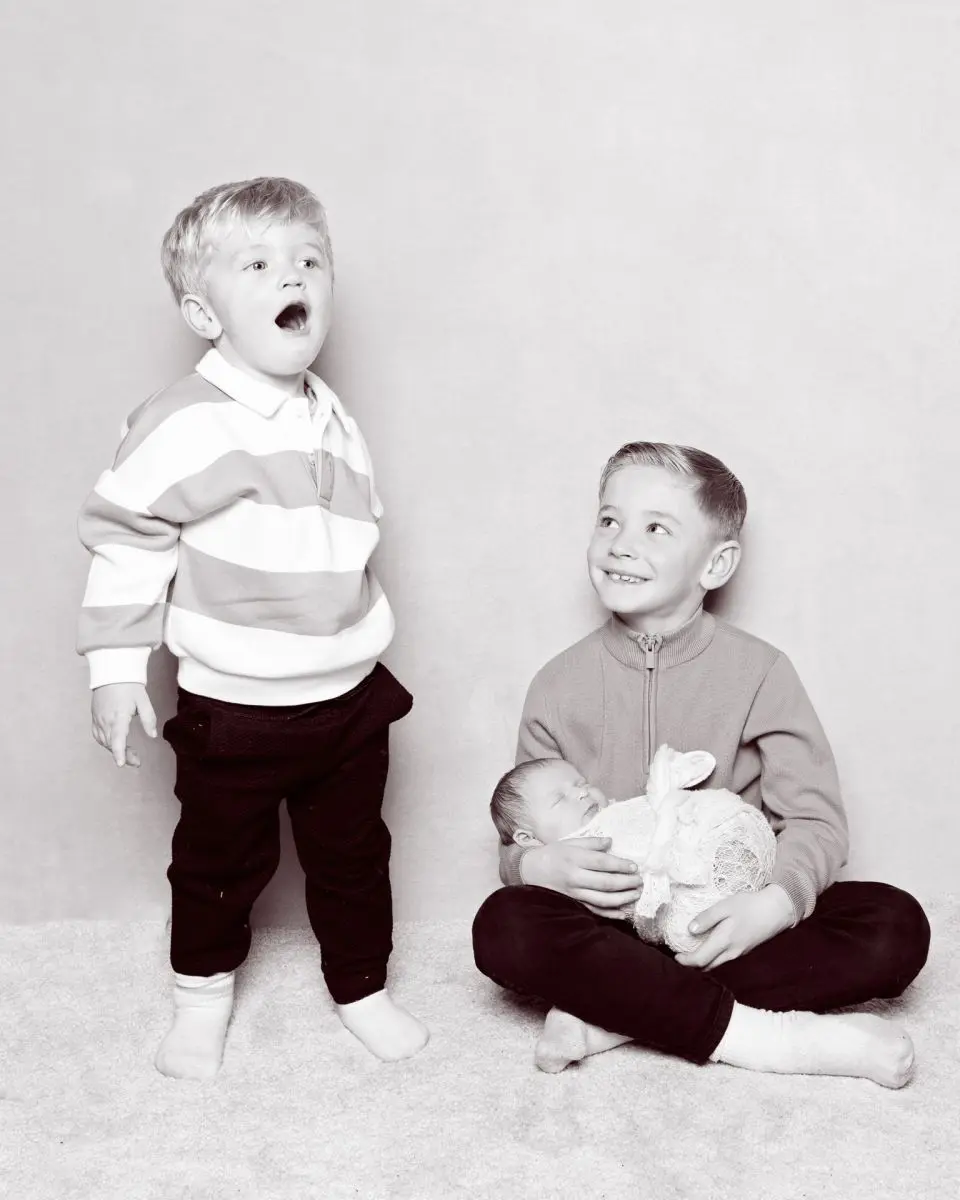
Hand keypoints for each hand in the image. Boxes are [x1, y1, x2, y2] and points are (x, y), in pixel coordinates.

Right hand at [91, 683, 157, 767]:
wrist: (112, 673)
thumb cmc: (129, 686)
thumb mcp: (143, 701)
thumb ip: (149, 719)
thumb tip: (153, 735)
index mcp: (118, 716)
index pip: (117, 739)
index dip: (119, 752)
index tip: (120, 764)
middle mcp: (105, 720)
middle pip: (112, 744)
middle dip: (123, 755)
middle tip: (137, 761)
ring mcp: (98, 719)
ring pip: (104, 741)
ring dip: (115, 750)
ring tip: (129, 754)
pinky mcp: (94, 717)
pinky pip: (98, 735)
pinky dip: (106, 743)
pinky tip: (114, 745)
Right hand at [520, 838, 640, 914]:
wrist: (531, 870)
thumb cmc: (553, 853)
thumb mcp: (570, 842)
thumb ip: (591, 842)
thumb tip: (611, 842)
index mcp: (575, 858)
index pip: (602, 863)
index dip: (620, 865)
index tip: (635, 867)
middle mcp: (575, 877)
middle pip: (606, 883)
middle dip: (626, 883)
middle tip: (640, 881)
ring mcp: (574, 893)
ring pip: (603, 899)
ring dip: (623, 899)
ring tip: (636, 894)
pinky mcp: (574, 903)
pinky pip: (595, 911)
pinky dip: (610, 914)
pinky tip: (624, 912)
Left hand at [674, 885, 795, 969]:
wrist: (777, 911)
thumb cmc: (749, 906)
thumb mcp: (725, 906)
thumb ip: (707, 918)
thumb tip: (690, 930)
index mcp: (724, 942)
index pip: (700, 960)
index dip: (686, 961)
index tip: (675, 956)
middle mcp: (731, 952)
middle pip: (707, 966)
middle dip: (692, 965)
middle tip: (681, 955)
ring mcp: (739, 953)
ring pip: (717, 964)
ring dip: (703, 962)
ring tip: (692, 951)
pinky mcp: (745, 949)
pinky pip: (725, 959)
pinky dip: (713, 957)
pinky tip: (710, 946)